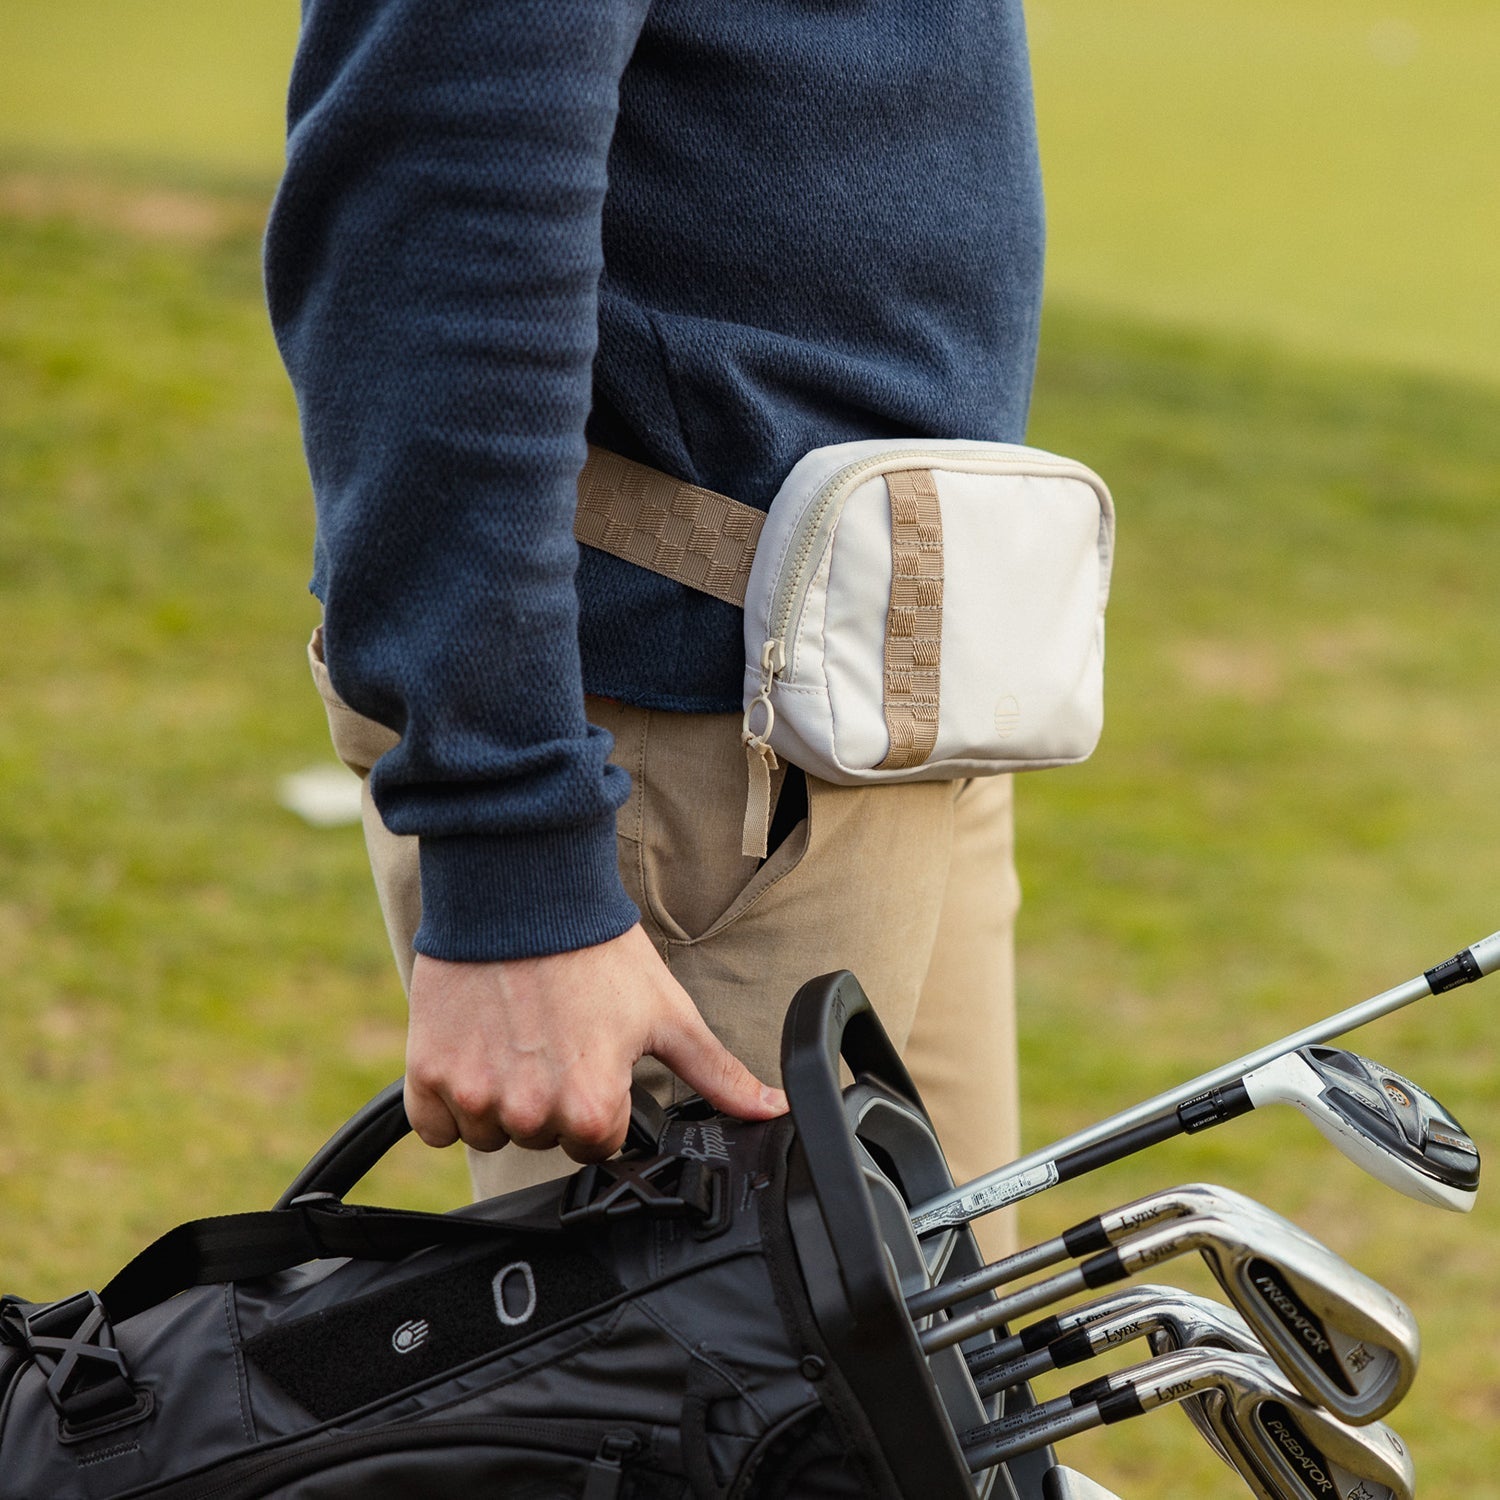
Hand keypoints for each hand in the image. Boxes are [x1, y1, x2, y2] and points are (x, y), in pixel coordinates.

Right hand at [403, 923, 787, 1160]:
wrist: (522, 892)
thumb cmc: (596, 950)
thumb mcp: (667, 1013)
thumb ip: (717, 1075)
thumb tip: (771, 1112)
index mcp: (590, 1106)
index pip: (596, 1145)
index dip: (601, 1103)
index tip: (594, 1059)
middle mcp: (529, 1112)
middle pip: (541, 1138)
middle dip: (550, 1099)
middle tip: (556, 1038)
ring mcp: (474, 1096)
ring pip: (489, 1133)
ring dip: (500, 1099)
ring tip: (518, 1035)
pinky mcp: (428, 1074)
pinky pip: (435, 1123)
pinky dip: (448, 1097)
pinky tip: (476, 1048)